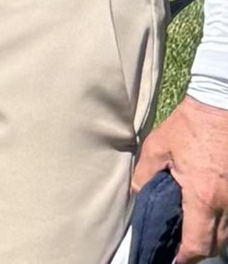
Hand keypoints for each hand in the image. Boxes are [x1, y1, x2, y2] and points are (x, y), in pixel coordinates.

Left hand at [133, 96, 227, 260]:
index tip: (173, 259)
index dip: (185, 257)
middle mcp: (225, 202)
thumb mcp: (157, 148)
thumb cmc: (189, 126)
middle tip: (181, 248)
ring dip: (213, 238)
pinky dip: (223, 223)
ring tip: (192, 234)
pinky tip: (208, 216)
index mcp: (202, 196)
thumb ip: (144, 175)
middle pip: (217, 244)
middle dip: (199, 251)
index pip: (198, 243)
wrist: (220, 106)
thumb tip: (135, 195)